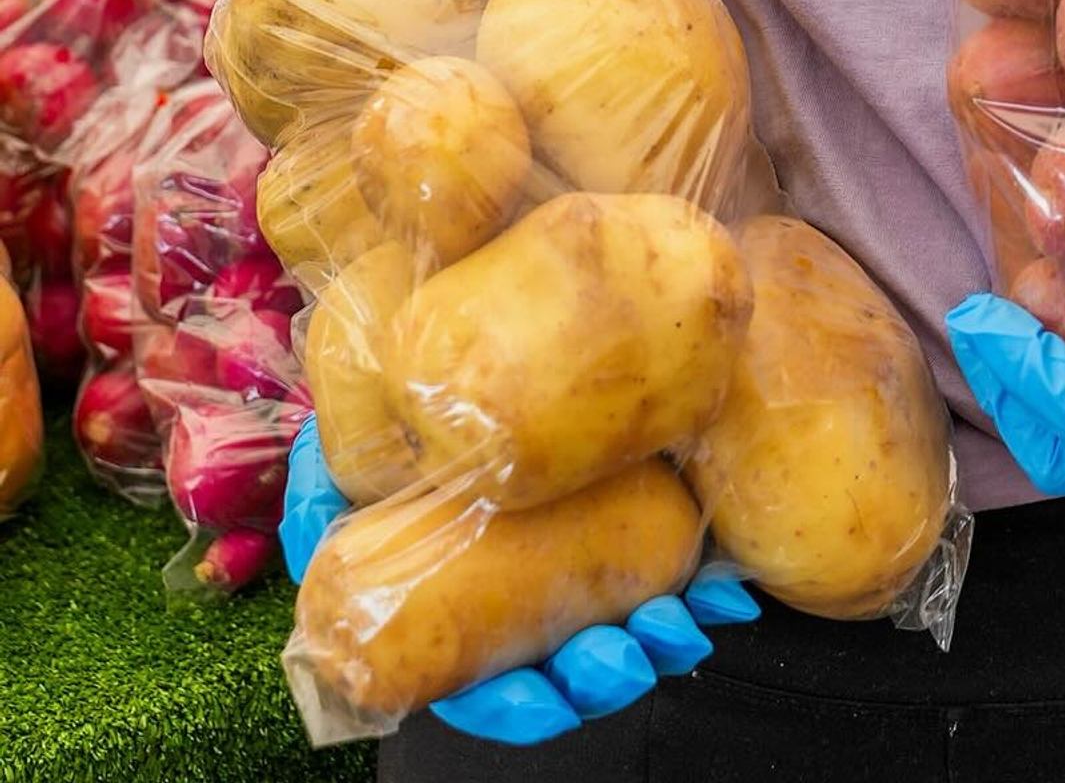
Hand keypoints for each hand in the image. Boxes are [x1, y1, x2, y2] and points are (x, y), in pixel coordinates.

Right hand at [280, 414, 758, 744]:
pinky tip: (727, 588)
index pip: (490, 690)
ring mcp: (576, 572)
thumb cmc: (377, 440)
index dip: (520, 706)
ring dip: (658, 640)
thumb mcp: (334, 472)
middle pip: (569, 672)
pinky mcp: (627, 523)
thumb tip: (315, 521)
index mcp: (455, 621)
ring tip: (682, 627)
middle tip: (626, 654)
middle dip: (604, 675)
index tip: (541, 695)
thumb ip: (320, 503)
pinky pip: (667, 569)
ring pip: (625, 632)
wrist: (429, 378)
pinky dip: (699, 584)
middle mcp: (520, 609)